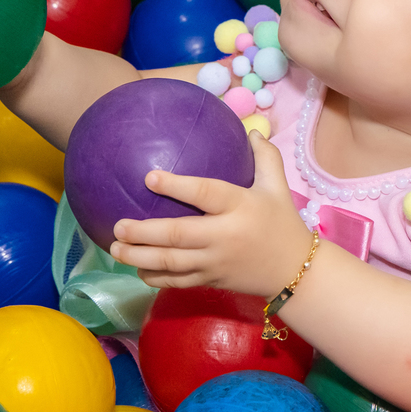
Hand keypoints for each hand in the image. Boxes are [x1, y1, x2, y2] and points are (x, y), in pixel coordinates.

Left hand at [110, 131, 312, 297]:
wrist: (295, 272)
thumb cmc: (282, 224)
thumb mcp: (278, 187)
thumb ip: (265, 157)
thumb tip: (250, 130)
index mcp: (240, 207)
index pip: (205, 194)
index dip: (176, 186)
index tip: (148, 177)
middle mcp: (224, 236)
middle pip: (179, 235)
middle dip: (144, 232)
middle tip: (117, 225)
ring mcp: (215, 263)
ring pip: (172, 263)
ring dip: (140, 256)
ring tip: (115, 247)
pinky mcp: (211, 281)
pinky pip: (178, 281)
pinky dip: (154, 277)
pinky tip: (136, 269)